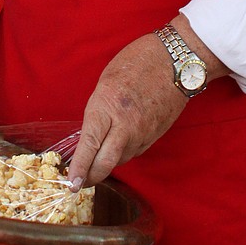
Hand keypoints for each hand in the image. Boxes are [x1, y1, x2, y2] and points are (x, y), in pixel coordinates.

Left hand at [66, 32, 187, 188]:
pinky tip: (118, 146)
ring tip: (97, 159)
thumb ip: (99, 111)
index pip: (89, 146)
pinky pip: (135, 152)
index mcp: (106, 107)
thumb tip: (91, 134)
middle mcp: (125, 125)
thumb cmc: (137, 62)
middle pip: (106, 163)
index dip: (79, 168)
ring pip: (120, 160)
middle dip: (91, 177)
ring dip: (107, 163)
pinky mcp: (155, 136)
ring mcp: (143, 133)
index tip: (70, 183)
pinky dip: (123, 154)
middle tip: (79, 183)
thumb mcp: (106, 83)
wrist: (175, 61)